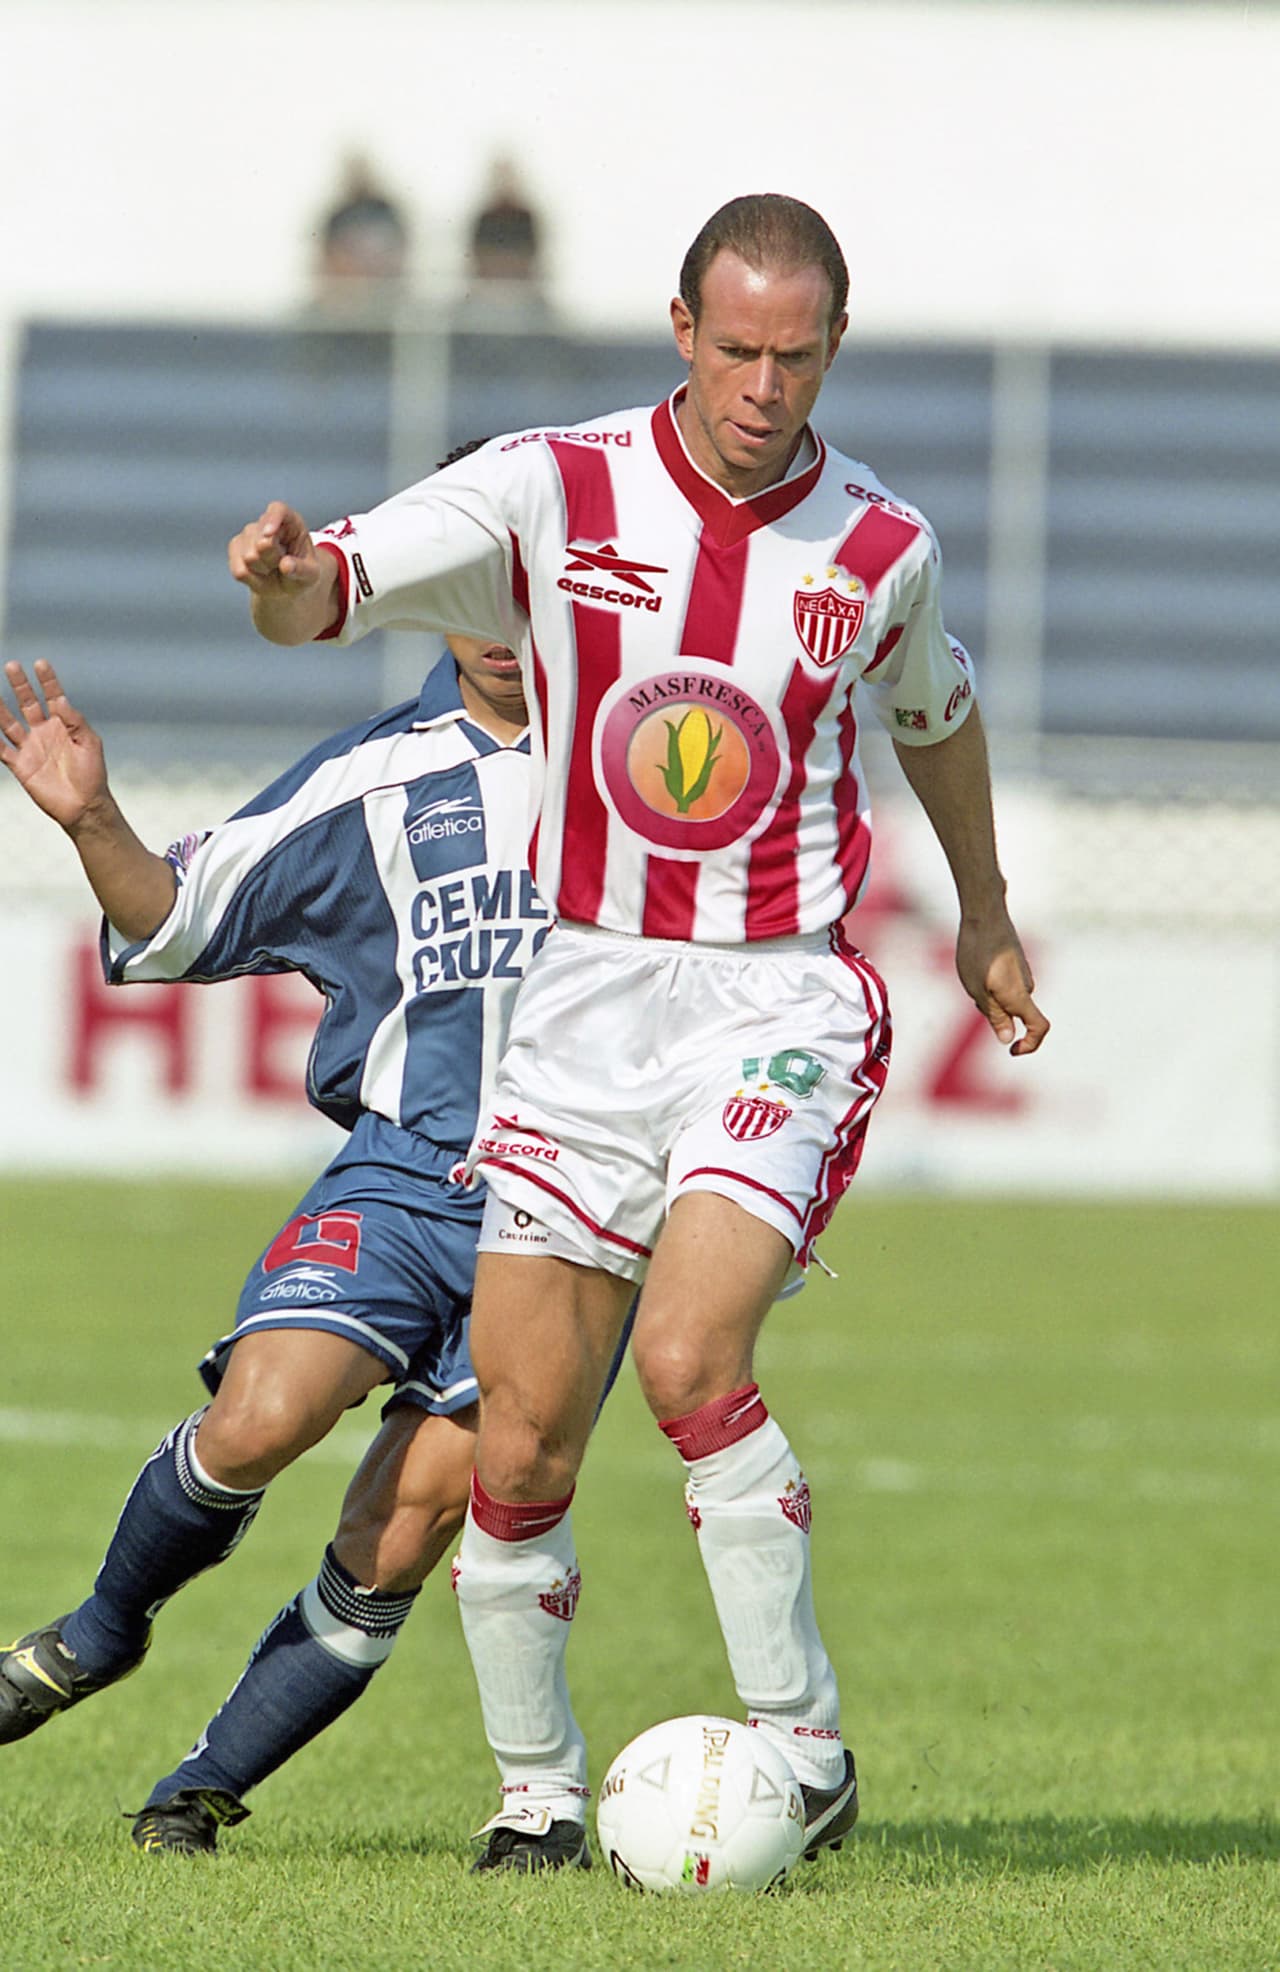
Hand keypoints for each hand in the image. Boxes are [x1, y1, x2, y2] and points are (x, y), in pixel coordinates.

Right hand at [0, 659, 108, 830]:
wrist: (84, 806)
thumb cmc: (92, 775)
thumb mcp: (90, 743)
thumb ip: (74, 721)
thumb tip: (60, 700)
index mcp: (63, 726)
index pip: (52, 697)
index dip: (47, 680)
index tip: (40, 663)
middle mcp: (44, 733)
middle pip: (28, 703)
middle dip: (20, 685)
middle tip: (11, 666)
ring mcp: (30, 748)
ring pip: (9, 722)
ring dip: (0, 707)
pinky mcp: (20, 765)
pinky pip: (1, 749)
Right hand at [228, 503, 340, 643]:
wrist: (287, 589)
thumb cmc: (304, 577)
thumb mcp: (311, 577)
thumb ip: (301, 570)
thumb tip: (285, 566)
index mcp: (289, 522)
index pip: (278, 511)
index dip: (272, 521)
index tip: (270, 535)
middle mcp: (267, 524)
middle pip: (261, 541)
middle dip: (271, 559)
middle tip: (282, 569)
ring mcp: (248, 536)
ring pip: (248, 556)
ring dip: (262, 572)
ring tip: (273, 575)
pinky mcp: (235, 550)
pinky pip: (238, 569)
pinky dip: (250, 579)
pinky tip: (260, 579)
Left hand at [956, 910, 1049, 1055]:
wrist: (984, 913)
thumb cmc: (977, 951)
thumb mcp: (978, 989)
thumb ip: (995, 1015)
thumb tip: (1008, 1038)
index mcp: (1019, 995)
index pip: (1039, 1027)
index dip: (1031, 1044)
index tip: (1012, 1050)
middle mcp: (1026, 985)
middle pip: (1015, 1014)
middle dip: (994, 1015)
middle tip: (974, 994)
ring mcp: (1023, 973)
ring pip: (1007, 999)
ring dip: (989, 998)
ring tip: (972, 976)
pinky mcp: (1016, 963)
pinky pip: (1005, 985)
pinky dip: (990, 985)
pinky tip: (975, 966)